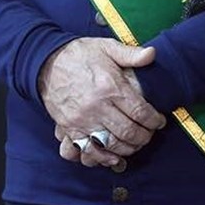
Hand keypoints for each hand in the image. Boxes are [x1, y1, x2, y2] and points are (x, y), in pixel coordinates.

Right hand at [39, 37, 166, 167]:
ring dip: (128, 148)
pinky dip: (103, 157)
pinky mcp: (69, 128)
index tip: (159, 121)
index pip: (140, 112)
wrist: (45, 62)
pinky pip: (88, 150)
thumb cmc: (80, 55)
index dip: (154, 120)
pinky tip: (114, 156)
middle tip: (149, 133)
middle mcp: (96, 106)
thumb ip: (131, 54)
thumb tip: (152, 54)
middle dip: (144, 136)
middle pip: (128, 132)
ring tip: (136, 143)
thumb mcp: (107, 47)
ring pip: (111, 144)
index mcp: (110, 87)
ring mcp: (81, 120)